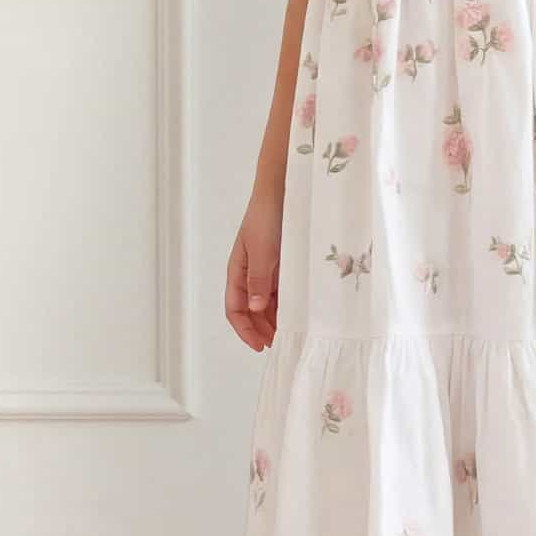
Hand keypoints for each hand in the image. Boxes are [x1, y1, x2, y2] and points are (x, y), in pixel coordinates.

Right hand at [225, 184, 282, 351]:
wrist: (283, 188)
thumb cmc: (267, 216)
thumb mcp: (263, 250)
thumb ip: (259, 279)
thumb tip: (255, 309)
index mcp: (238, 271)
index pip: (235, 309)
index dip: (245, 330)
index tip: (260, 346)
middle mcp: (250, 273)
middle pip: (252, 310)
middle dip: (262, 329)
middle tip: (281, 344)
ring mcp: (267, 268)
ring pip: (268, 302)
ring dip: (276, 319)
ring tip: (292, 333)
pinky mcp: (283, 263)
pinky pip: (283, 289)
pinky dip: (288, 303)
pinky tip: (300, 312)